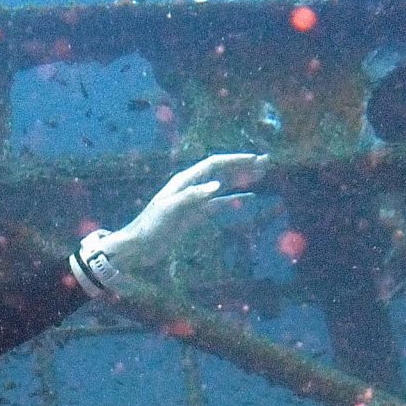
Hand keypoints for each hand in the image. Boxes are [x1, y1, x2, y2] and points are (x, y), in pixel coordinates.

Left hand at [72, 152, 266, 296]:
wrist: (139, 246)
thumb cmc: (151, 226)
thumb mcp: (170, 209)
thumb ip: (192, 196)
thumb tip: (217, 186)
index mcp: (185, 180)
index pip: (214, 164)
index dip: (235, 160)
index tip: (254, 159)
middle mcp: (192, 186)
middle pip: (222, 171)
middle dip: (242, 166)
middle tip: (265, 162)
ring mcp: (195, 201)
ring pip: (223, 186)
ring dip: (241, 180)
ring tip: (261, 174)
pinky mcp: (196, 215)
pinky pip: (219, 204)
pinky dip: (234, 200)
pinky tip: (247, 198)